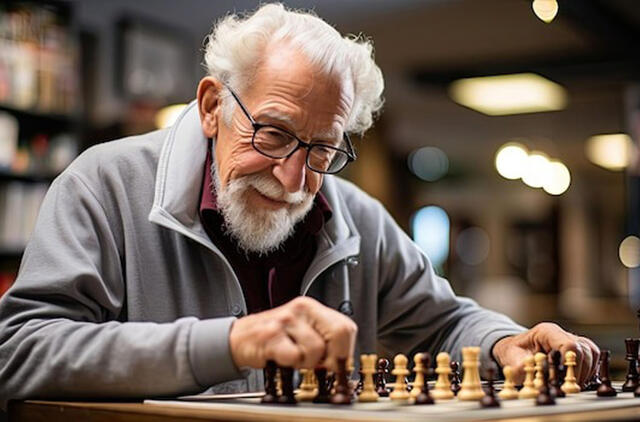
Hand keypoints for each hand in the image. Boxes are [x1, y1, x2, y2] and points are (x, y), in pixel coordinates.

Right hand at [228, 296, 356, 370]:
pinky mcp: (272, 336)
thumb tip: (345, 362)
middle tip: (319, 364)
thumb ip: (324, 339)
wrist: (240, 339)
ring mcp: (286, 321)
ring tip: (293, 357)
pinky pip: (295, 357)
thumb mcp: (303, 331)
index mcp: (312, 308)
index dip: (345, 350)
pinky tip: (282, 357)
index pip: (346, 327)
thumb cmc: (274, 337)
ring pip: (317, 349)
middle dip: (332, 357)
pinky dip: (290, 364)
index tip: (337, 362)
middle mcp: (302, 309)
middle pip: (339, 334)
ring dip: (307, 362)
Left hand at [491, 322, 599, 386]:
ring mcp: (570, 340)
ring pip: (591, 353)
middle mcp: (560, 334)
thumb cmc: (512, 354)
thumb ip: (522, 366)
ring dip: (586, 372)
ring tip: (573, 385)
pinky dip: (589, 371)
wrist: (512, 351)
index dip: (570, 364)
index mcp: (546, 332)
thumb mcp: (510, 359)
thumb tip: (537, 376)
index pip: (569, 345)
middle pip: (584, 350)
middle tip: (567, 386)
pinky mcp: (576, 350)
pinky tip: (579, 381)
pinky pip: (592, 358)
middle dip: (579, 371)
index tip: (564, 379)